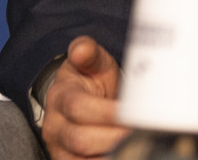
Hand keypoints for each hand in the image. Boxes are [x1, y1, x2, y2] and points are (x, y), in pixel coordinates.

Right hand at [42, 37, 129, 159]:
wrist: (80, 100)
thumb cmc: (91, 81)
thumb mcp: (93, 63)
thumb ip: (89, 53)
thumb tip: (81, 49)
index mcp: (61, 98)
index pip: (78, 107)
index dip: (106, 112)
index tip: (132, 114)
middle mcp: (55, 127)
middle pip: (80, 140)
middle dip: (114, 138)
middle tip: (142, 134)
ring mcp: (60, 149)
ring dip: (112, 154)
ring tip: (137, 146)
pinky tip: (127, 155)